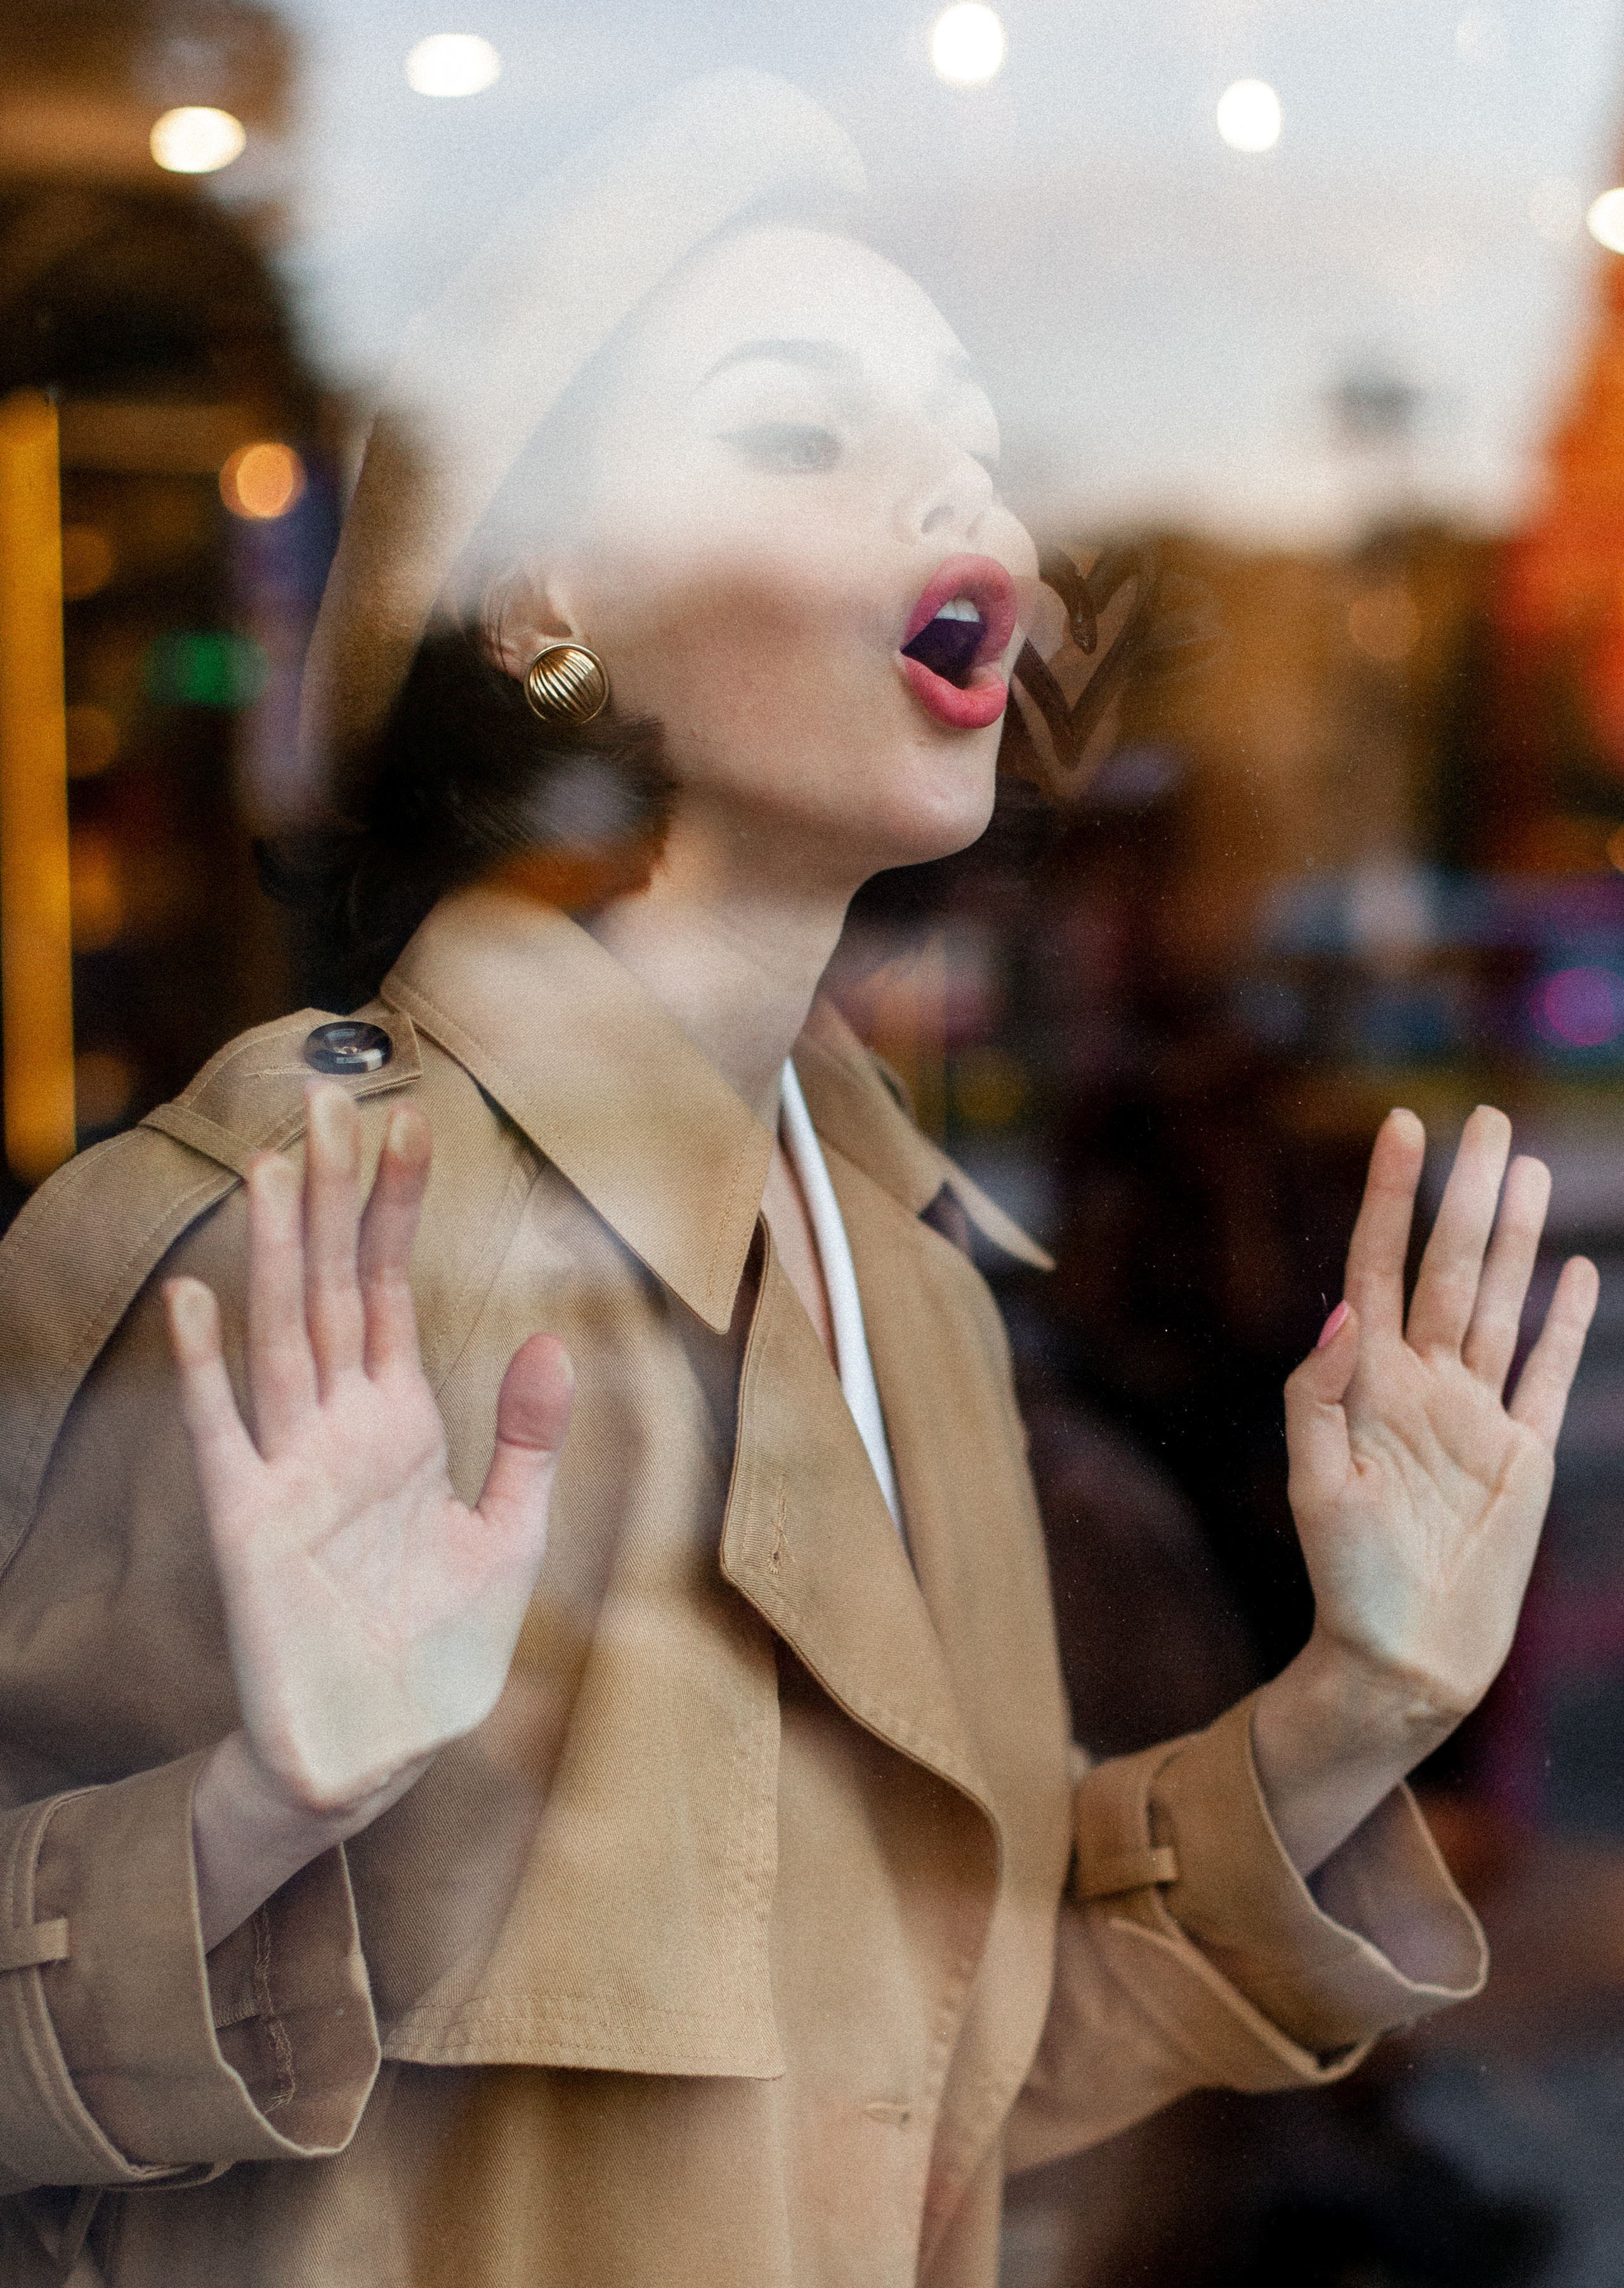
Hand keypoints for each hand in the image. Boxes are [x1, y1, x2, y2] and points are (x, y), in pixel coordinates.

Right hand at [165, 1084, 571, 1939]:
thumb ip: (528, 1441)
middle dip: (334, 1197)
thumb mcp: (509, 1538)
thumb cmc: (436, 1650)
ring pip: (282, 1338)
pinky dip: (205, 1371)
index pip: (394, 1292)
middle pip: (335, 1290)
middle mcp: (339, 1430)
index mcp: (399, 1423)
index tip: (407, 1124)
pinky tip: (196, 1300)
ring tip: (273, 1166)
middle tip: (325, 1099)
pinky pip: (223, 1436)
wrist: (379, 1748)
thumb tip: (550, 1341)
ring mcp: (289, 1471)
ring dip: (278, 1254)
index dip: (398, 1210)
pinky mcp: (249, 1527)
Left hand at [1252, 1105, 1596, 1873]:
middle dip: (1467, 1191)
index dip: (1389, 1197)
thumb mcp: (1315, 1485)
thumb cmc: (1342, 1578)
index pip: (1379, 1266)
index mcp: (1367, 1382)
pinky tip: (1577, 1270)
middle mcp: (1423, 1383)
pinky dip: (1566, 1320)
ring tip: (1526, 1165)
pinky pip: (1547, 1370)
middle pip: (1450, 1266)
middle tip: (1486, 1117)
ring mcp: (1476, 1413)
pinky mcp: (1521, 1453)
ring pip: (1501, 1301)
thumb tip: (1345, 1309)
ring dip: (1516, 1234)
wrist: (1401, 1656)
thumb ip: (1318, 1394)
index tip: (1400, 1126)